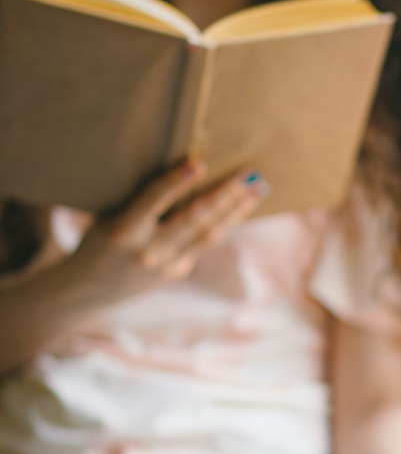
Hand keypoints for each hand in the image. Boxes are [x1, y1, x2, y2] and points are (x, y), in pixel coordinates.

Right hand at [65, 158, 266, 308]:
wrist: (88, 289)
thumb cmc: (99, 238)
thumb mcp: (109, 216)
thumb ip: (140, 200)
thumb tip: (184, 170)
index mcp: (123, 231)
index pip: (153, 201)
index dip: (176, 182)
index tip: (198, 163)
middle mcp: (148, 251)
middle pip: (194, 220)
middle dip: (227, 195)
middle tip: (251, 174)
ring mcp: (166, 266)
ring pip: (210, 235)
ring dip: (237, 209)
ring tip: (259, 188)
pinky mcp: (178, 272)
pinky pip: (206, 243)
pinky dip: (226, 223)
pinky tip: (242, 207)